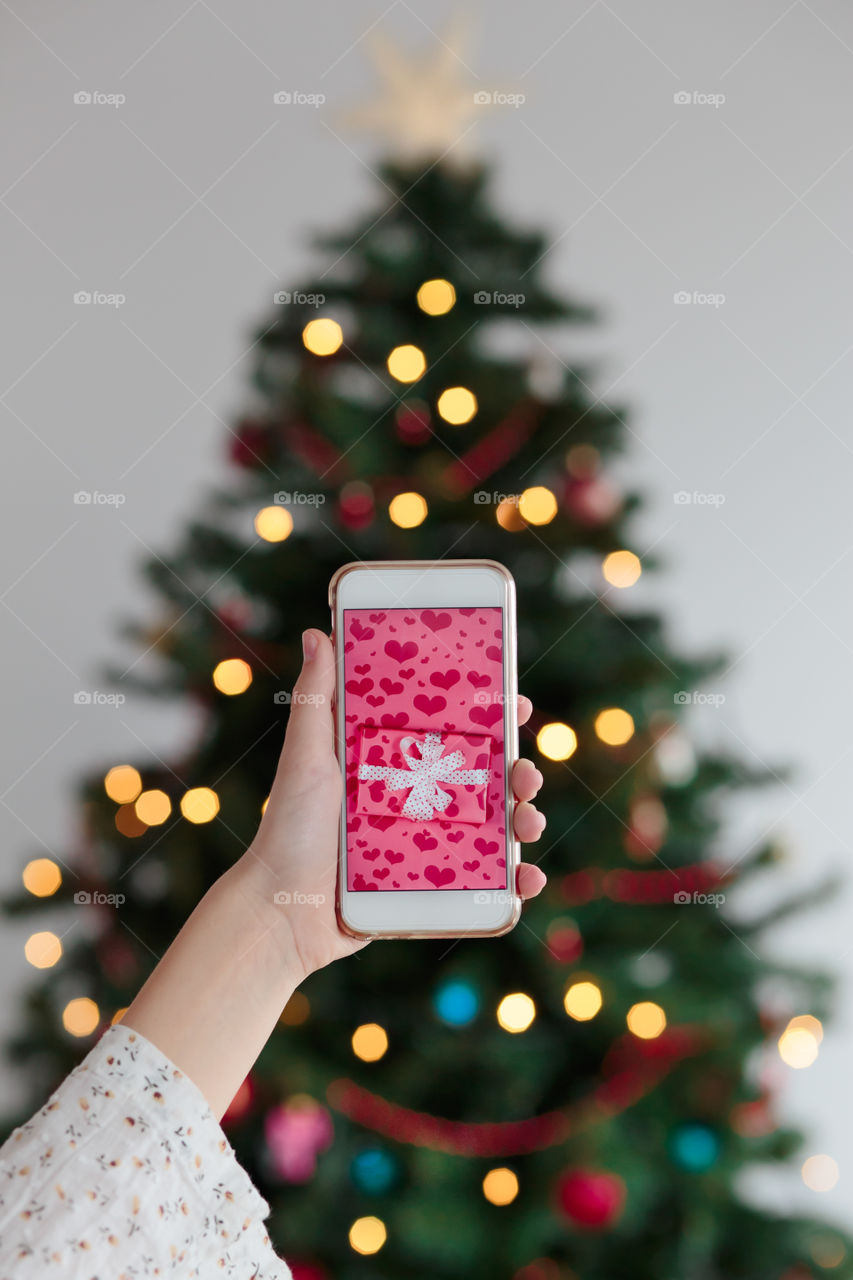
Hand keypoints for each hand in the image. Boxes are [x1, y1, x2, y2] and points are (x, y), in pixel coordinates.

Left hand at [241, 629, 546, 980]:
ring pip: (495, 827)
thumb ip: (315, 699)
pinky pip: (484, 885)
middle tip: (526, 772)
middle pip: (485, 778)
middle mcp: (417, 800)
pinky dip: (514, 883)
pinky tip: (526, 880)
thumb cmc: (288, 829)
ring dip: (525, 821)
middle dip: (519, 771)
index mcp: (394, 764)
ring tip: (528, 822)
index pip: (453, 732)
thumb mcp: (306, 757)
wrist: (281, 911)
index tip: (515, 703)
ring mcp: (428, 844)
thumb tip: (318, 633)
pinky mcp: (432, 888)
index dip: (490, 718)